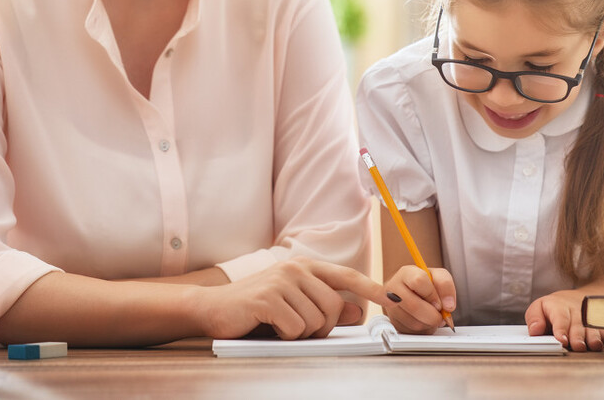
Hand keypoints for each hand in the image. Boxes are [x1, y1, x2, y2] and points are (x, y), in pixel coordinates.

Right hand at [194, 257, 390, 340]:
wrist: (213, 309)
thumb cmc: (255, 309)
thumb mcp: (294, 305)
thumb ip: (324, 305)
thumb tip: (356, 309)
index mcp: (305, 266)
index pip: (346, 276)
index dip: (370, 288)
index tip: (391, 297)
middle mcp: (295, 268)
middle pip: (334, 306)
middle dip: (322, 327)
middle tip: (299, 330)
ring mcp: (281, 281)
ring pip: (316, 320)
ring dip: (301, 333)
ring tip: (280, 326)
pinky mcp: (268, 298)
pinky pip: (296, 328)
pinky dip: (286, 336)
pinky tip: (270, 327)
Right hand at [382, 265, 455, 333]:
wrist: (411, 292)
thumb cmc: (424, 284)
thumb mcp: (438, 276)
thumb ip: (446, 285)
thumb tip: (448, 306)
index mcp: (405, 273)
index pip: (419, 281)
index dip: (432, 294)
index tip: (439, 302)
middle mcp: (393, 289)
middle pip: (414, 306)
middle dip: (433, 315)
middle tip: (439, 314)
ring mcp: (390, 307)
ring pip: (413, 323)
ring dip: (429, 324)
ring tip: (430, 316)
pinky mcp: (392, 322)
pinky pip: (411, 332)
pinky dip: (422, 330)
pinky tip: (423, 320)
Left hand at [524, 290, 603, 351]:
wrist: (576, 300)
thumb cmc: (553, 309)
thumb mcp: (538, 308)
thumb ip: (534, 319)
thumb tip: (535, 330)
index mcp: (558, 306)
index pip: (560, 317)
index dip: (561, 328)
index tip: (562, 339)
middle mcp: (576, 311)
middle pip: (578, 324)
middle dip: (578, 336)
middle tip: (577, 346)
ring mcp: (589, 318)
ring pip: (593, 328)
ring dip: (593, 337)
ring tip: (593, 346)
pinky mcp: (600, 325)